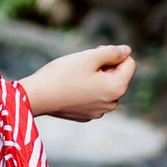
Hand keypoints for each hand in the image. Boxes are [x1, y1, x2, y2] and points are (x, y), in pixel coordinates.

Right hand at [20, 45, 136, 120]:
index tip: (95, 51)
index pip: (129, 63)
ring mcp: (98, 112)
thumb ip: (112, 52)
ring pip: (104, 87)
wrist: (37, 97)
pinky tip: (70, 87)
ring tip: (75, 76)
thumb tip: (127, 51)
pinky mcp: (85, 115)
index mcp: (117, 88)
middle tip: (83, 63)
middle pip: (117, 76)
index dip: (114, 53)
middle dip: (105, 66)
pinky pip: (93, 98)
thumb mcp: (89, 57)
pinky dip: (86, 90)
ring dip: (95, 77)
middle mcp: (111, 104)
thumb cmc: (62, 75)